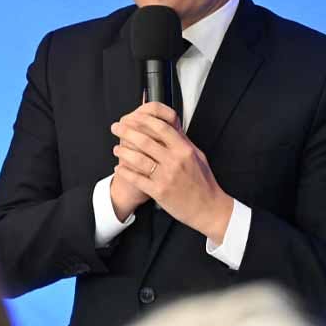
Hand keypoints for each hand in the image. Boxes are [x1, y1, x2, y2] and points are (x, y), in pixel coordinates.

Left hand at [110, 102, 232, 242]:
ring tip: (117, 149)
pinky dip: (125, 172)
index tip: (133, 117)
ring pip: (138, 159)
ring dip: (123, 152)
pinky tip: (119, 168)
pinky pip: (137, 179)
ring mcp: (166, 177)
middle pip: (145, 140)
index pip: (161, 128)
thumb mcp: (197, 156)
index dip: (144, 120)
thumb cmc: (203, 183)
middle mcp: (175, 161)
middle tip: (116, 128)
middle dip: (126, 132)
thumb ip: (183, 141)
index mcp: (184, 150)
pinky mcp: (159, 192)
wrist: (208, 208)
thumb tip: (171, 126)